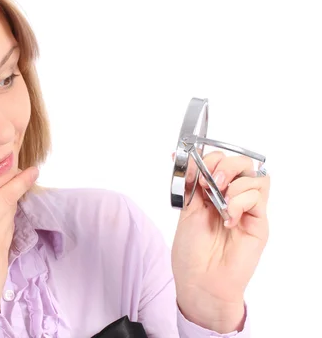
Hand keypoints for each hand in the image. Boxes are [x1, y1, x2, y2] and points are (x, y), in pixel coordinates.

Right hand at [0, 167, 38, 333]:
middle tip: (17, 174)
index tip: (33, 169)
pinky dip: (7, 225)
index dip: (18, 183)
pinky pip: (8, 238)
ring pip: (10, 223)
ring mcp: (0, 255)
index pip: (2, 200)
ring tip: (8, 196)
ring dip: (11, 208)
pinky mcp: (1, 268)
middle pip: (9, 208)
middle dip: (14, 190)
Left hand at [171, 151, 269, 332]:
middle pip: (242, 163)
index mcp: (212, 193)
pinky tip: (228, 219)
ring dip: (234, 184)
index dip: (209, 159)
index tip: (195, 171)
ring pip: (255, 177)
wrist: (200, 281)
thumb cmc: (191, 251)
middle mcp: (232, 198)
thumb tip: (178, 156)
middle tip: (210, 183)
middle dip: (224, 165)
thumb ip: (190, 184)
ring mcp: (247, 210)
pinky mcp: (258, 224)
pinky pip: (258, 197)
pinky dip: (241, 202)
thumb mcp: (186, 211)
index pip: (220, 161)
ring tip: (219, 203)